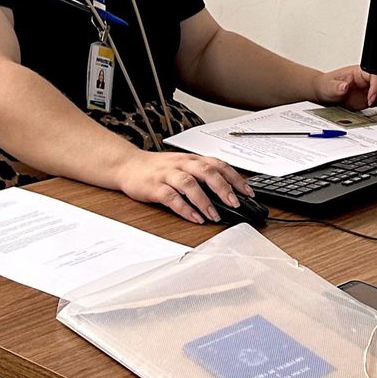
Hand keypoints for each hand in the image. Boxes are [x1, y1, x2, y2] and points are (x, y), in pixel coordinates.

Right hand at [114, 150, 251, 224]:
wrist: (128, 165)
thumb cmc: (159, 168)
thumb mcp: (184, 166)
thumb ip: (203, 176)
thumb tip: (229, 193)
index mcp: (192, 159)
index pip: (219, 165)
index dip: (236, 178)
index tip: (249, 193)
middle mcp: (182, 164)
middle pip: (207, 172)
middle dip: (223, 188)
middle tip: (235, 203)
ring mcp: (167, 175)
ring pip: (189, 184)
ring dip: (204, 200)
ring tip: (214, 215)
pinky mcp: (154, 187)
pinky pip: (171, 197)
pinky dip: (184, 208)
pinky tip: (194, 218)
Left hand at [315, 65, 376, 113]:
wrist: (326, 94)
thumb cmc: (327, 86)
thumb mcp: (329, 86)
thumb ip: (337, 86)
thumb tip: (345, 86)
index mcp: (360, 72)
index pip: (376, 75)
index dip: (376, 86)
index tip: (370, 99)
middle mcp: (368, 79)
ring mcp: (372, 88)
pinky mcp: (373, 98)